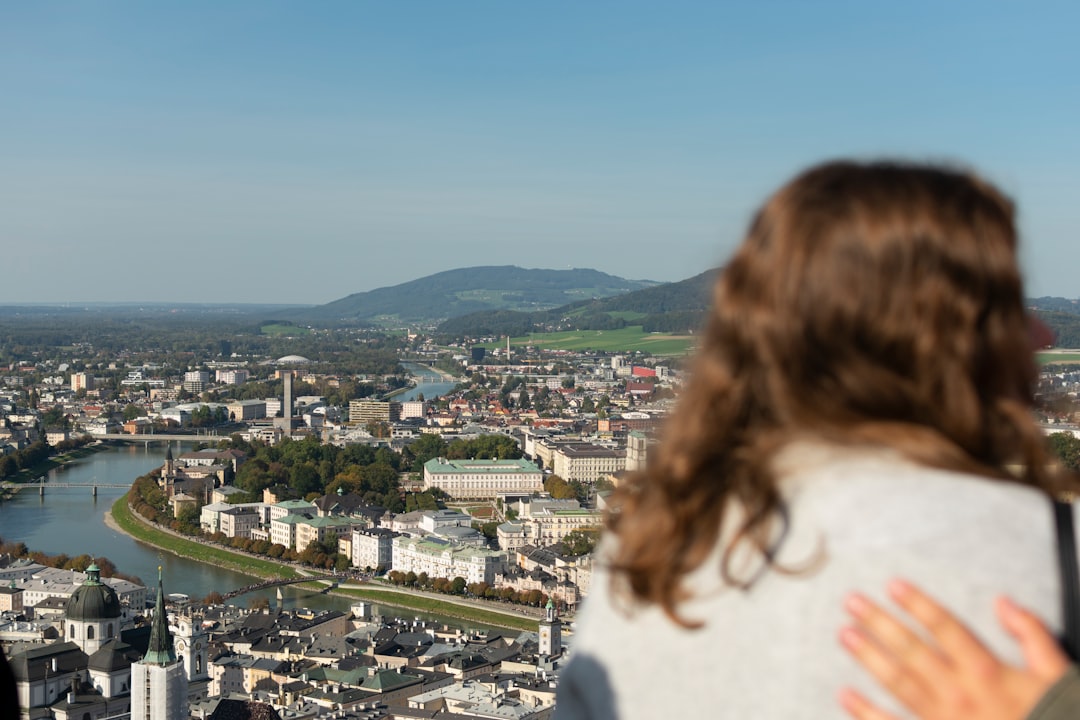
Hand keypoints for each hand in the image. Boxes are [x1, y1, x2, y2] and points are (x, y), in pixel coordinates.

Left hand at [838, 580, 1069, 719]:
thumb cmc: (1055, 718)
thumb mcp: (1058, 676)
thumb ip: (1032, 635)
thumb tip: (1004, 602)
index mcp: (988, 672)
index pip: (946, 628)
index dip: (918, 604)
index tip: (893, 585)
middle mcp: (960, 693)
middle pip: (913, 650)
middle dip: (880, 623)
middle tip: (852, 602)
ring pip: (899, 683)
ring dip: (869, 657)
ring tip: (845, 634)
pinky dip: (867, 713)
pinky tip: (845, 696)